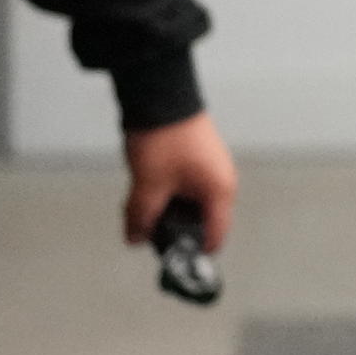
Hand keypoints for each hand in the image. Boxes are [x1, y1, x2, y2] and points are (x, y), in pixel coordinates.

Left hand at [122, 110, 241, 252]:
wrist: (160, 93)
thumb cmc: (165, 137)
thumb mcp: (149, 185)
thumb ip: (142, 218)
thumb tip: (135, 238)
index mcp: (219, 192)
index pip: (214, 238)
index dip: (192, 253)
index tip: (171, 260)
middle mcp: (220, 182)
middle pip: (200, 223)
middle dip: (172, 230)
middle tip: (146, 231)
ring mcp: (209, 169)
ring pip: (189, 205)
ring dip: (166, 211)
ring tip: (141, 208)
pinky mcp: (196, 159)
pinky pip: (184, 188)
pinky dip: (166, 195)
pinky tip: (145, 191)